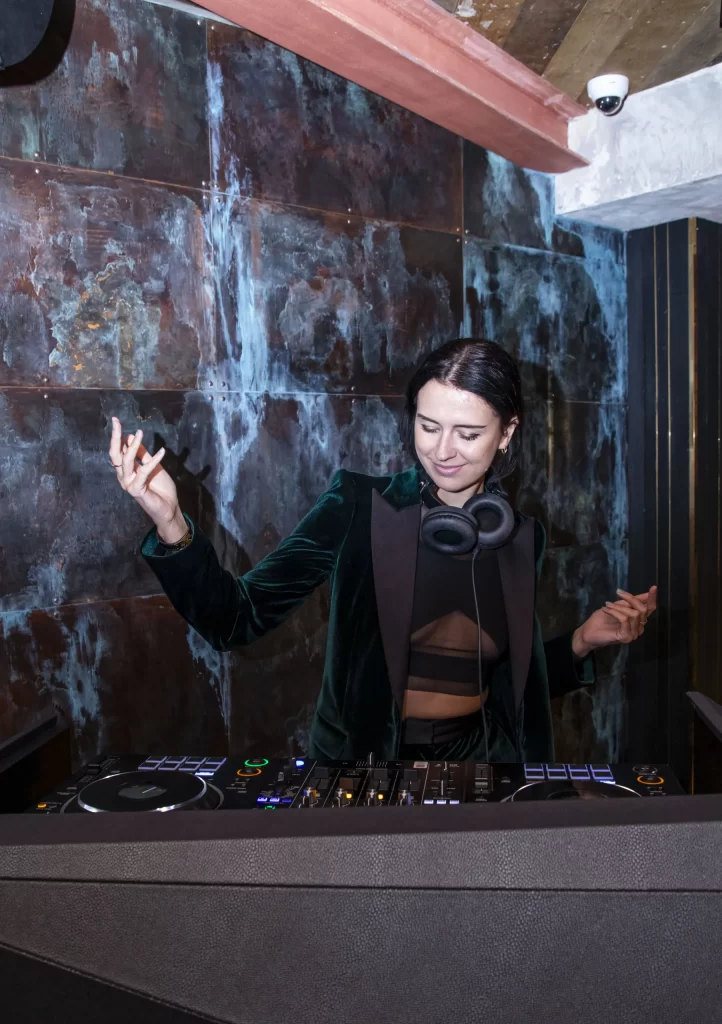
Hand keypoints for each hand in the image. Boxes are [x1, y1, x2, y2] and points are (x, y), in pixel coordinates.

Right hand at [109, 418, 185, 541]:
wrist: (169, 507)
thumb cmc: (160, 488)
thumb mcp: (152, 465)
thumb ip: (142, 453)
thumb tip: (130, 436)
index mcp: (126, 471)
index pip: (117, 451)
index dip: (116, 436)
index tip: (116, 420)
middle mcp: (123, 477)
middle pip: (115, 454)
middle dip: (115, 437)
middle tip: (117, 422)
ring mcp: (128, 484)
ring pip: (127, 461)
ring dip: (133, 446)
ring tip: (140, 433)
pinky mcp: (136, 490)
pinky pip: (143, 471)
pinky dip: (153, 460)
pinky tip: (162, 452)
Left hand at [572, 585, 657, 657]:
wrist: (588, 632)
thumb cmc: (602, 619)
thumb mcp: (618, 606)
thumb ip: (631, 601)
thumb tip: (647, 593)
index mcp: (638, 620)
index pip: (649, 609)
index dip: (652, 598)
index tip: (654, 587)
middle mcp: (638, 628)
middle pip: (643, 610)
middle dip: (631, 598)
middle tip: (618, 592)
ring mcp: (633, 634)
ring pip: (633, 614)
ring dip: (619, 607)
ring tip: (607, 605)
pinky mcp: (626, 637)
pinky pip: (624, 619)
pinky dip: (614, 612)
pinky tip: (605, 609)